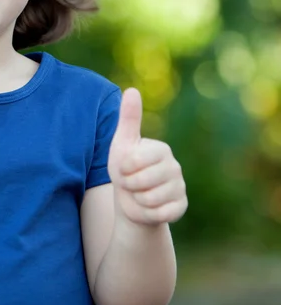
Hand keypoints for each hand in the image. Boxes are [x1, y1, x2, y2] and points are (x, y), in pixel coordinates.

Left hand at [107, 89, 187, 226]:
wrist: (131, 199)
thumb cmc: (125, 168)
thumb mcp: (122, 142)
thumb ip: (128, 118)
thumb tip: (132, 90)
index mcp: (161, 149)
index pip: (134, 161)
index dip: (122, 169)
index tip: (124, 167)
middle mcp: (175, 167)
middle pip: (141, 181)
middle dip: (128, 185)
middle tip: (131, 182)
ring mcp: (180, 188)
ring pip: (150, 199)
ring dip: (137, 200)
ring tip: (139, 193)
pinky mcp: (181, 207)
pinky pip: (160, 214)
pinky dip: (147, 213)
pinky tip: (149, 207)